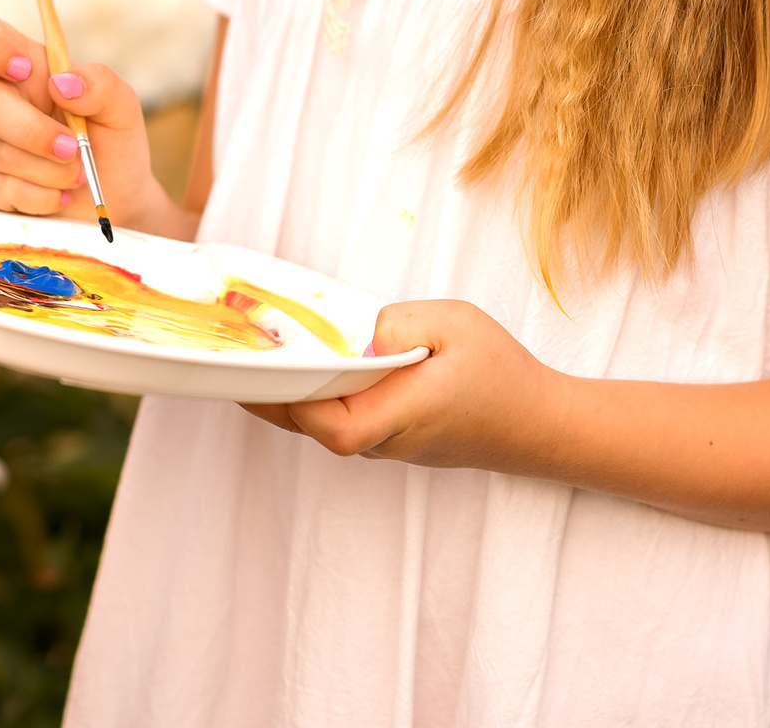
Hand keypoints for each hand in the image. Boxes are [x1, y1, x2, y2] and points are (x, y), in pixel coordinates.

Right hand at [0, 14, 176, 234]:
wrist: (114, 202)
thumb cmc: (111, 144)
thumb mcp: (121, 108)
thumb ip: (101, 85)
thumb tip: (63, 82)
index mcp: (24, 69)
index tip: (26, 70)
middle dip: (37, 133)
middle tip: (74, 149)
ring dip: (50, 171)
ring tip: (75, 174)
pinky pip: (1, 190)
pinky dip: (41, 198)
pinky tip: (58, 196)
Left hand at [243, 299, 562, 473]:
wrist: (539, 426)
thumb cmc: (502, 374)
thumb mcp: (453, 324)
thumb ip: (397, 323)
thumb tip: (355, 331)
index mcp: (394, 416)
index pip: (321, 418)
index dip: (283, 392)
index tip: (253, 358)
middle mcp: (381, 441)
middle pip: (308, 423)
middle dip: (268, 388)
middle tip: (229, 351)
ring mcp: (385, 446)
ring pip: (321, 423)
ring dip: (289, 392)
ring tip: (255, 352)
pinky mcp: (392, 440)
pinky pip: (341, 419)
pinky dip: (317, 395)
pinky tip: (305, 364)